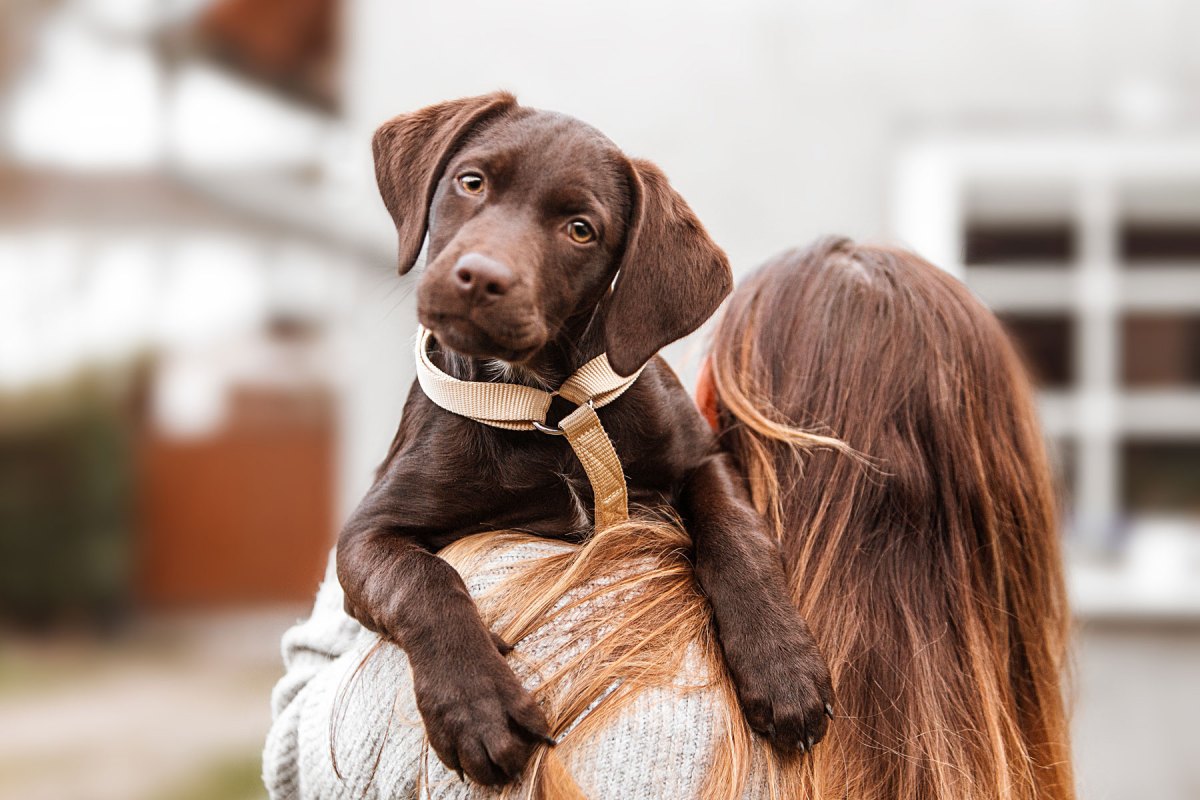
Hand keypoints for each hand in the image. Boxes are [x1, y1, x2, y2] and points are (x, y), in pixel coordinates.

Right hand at [411, 634, 553, 784]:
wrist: (436, 631)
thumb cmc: (472, 641)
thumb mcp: (503, 659)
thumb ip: (512, 681)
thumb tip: (523, 691)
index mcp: (505, 688)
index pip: (533, 720)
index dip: (541, 735)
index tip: (543, 740)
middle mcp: (483, 707)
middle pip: (505, 753)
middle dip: (513, 766)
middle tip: (515, 769)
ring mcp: (458, 718)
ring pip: (477, 765)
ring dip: (488, 775)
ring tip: (492, 775)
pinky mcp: (436, 722)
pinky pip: (449, 758)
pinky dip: (459, 765)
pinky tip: (465, 764)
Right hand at [722, 609, 833, 752]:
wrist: (753, 599)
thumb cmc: (777, 621)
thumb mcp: (805, 647)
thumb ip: (814, 676)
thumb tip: (827, 708)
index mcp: (816, 669)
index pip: (825, 708)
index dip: (820, 725)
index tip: (815, 733)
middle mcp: (800, 678)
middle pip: (809, 719)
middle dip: (807, 736)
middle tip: (801, 746)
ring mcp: (775, 681)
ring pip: (788, 723)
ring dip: (787, 738)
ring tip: (785, 742)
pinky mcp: (751, 680)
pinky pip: (759, 714)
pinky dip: (763, 724)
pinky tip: (763, 725)